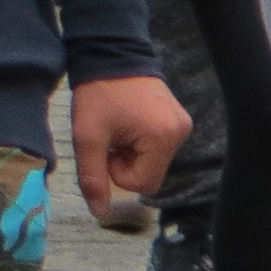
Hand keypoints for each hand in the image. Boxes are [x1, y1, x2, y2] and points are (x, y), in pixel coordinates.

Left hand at [68, 74, 188, 222]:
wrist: (112, 57)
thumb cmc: (99, 96)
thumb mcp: (88, 138)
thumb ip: (93, 178)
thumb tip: (100, 214)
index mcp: (163, 138)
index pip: (142, 184)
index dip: (117, 172)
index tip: (107, 147)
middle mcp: (180, 133)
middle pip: (150, 175)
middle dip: (126, 164)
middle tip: (111, 139)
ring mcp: (183, 125)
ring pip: (154, 163)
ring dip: (132, 155)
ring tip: (120, 129)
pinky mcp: (179, 120)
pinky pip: (159, 148)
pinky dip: (141, 144)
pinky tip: (130, 124)